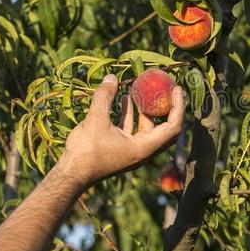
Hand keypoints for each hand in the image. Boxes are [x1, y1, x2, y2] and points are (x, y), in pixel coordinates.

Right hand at [56, 74, 184, 186]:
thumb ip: (105, 97)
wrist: (72, 173)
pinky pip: (130, 129)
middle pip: (163, 127)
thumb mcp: (96, 119)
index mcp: (144, 148)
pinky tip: (123, 98)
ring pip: (145, 127)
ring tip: (141, 88)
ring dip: (145, 108)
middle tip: (166, 88)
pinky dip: (130, 114)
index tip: (176, 89)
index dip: (178, 107)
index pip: (172, 127)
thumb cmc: (87, 150)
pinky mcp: (119, 148)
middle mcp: (142, 151)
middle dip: (165, 106)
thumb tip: (112, 77)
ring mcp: (131, 150)